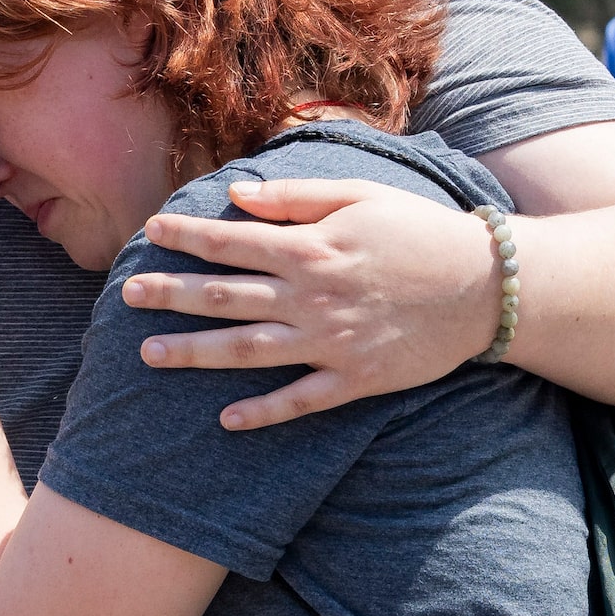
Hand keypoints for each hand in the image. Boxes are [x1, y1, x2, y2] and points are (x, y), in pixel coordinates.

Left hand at [122, 176, 494, 429]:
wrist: (486, 285)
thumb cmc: (420, 231)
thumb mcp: (360, 196)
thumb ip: (296, 197)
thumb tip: (237, 196)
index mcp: (311, 248)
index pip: (232, 242)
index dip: (186, 238)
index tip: (148, 233)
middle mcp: (312, 296)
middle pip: (225, 297)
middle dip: (171, 296)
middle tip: (128, 296)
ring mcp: (332, 341)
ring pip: (248, 351)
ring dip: (195, 354)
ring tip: (149, 355)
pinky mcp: (356, 378)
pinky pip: (300, 400)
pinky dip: (263, 412)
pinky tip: (226, 419)